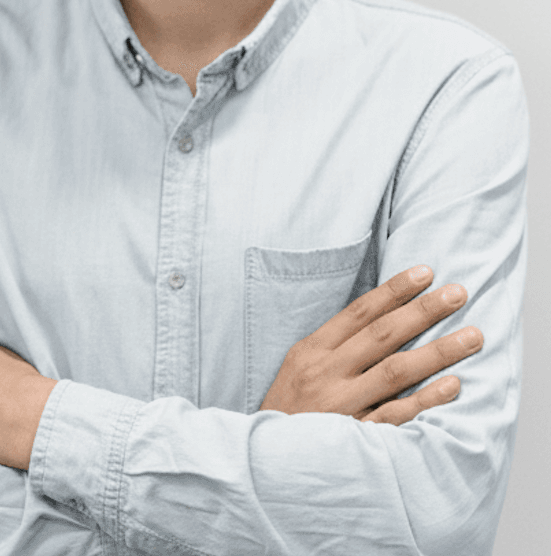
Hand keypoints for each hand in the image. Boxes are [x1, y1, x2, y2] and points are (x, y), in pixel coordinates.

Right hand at [260, 265, 482, 424]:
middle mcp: (327, 373)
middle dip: (424, 311)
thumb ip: (335, 344)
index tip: (425, 273)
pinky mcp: (354, 439)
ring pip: (395, 371)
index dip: (394, 291)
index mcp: (312, 350)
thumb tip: (382, 316)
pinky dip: (425, 400)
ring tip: (472, 337)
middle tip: (459, 294)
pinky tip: (453, 386)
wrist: (263, 464)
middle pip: (383, 335)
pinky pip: (396, 416)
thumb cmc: (288, 410)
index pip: (360, 312)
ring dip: (437, 352)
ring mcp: (342, 406)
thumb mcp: (298, 366)